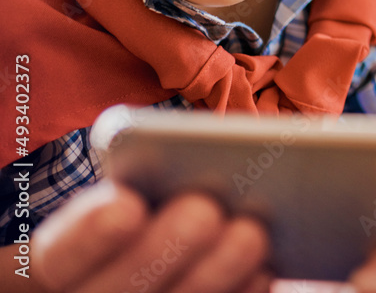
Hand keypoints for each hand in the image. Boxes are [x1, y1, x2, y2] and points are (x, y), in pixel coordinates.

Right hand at [32, 179, 270, 292]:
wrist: (157, 268)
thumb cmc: (147, 209)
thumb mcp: (127, 194)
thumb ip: (144, 183)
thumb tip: (192, 165)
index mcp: (46, 271)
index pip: (55, 258)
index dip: (87, 236)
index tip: (127, 205)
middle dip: (162, 251)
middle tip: (204, 210)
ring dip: (213, 276)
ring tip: (250, 233)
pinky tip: (263, 271)